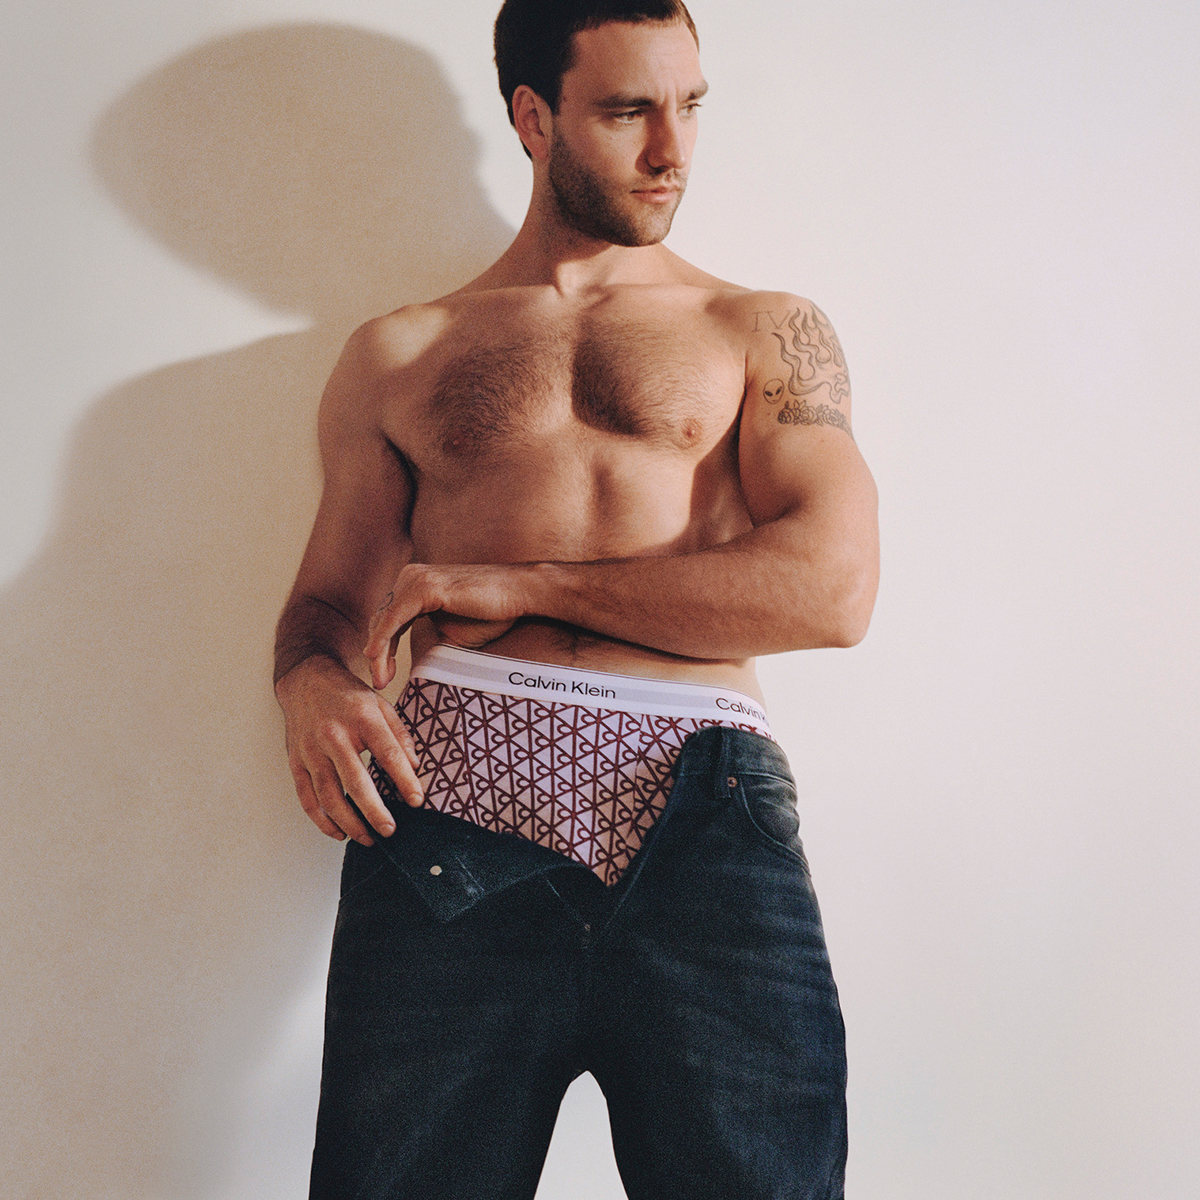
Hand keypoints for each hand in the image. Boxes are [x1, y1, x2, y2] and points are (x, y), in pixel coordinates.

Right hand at [276, 655, 422, 844]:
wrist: (306, 681)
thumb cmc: (348, 696)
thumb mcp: (381, 705)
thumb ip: (400, 736)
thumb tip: (415, 767)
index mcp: (362, 718)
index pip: (388, 754)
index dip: (405, 780)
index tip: (417, 801)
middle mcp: (334, 735)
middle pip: (355, 781)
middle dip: (374, 811)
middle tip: (389, 830)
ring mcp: (311, 750)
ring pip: (328, 795)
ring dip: (348, 822)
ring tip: (367, 838)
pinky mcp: (296, 761)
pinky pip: (307, 797)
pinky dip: (321, 820)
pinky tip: (338, 832)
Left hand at [364, 562, 530, 687]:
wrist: (518, 594)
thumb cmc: (490, 612)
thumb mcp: (450, 632)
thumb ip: (426, 639)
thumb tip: (409, 667)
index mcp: (415, 584)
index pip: (389, 619)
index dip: (382, 648)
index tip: (384, 676)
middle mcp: (410, 576)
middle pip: (382, 619)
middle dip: (378, 653)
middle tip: (379, 682)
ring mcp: (416, 578)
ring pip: (385, 620)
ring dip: (378, 652)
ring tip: (380, 678)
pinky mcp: (425, 587)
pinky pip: (395, 617)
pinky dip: (383, 638)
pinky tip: (375, 655)